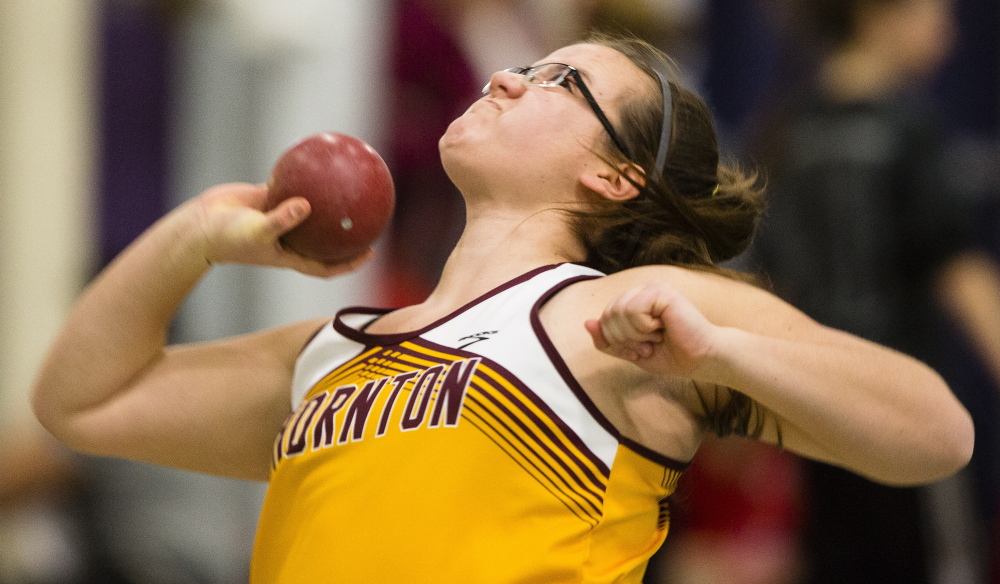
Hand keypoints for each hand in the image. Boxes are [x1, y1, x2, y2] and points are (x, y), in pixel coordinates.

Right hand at [189, 182, 372, 276]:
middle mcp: (290, 238)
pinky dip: (302, 177)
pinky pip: (292, 186)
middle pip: (326, 238)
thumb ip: (282, 220)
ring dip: (328, 200)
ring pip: (311, 209)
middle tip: (370, 216)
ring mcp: (281, 218)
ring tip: (350, 182)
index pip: (327, 265)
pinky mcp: (270, 199)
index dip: (350, 263)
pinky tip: (316, 160)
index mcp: (291, 255)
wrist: (201, 225)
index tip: (370, 253)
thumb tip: (306, 205)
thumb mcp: (257, 231)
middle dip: (347, 231)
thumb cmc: (228, 237)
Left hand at [584, 280, 718, 378]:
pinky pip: (633, 309)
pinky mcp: (660, 291)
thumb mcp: (630, 352)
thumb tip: (586, 323)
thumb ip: (607, 340)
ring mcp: (650, 289)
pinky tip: (662, 327)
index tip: (642, 348)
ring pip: (618, 312)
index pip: (603, 320)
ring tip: (657, 336)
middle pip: (607, 315)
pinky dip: (644, 326)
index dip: (618, 342)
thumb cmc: (672, 356)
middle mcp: (640, 292)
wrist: (702, 360)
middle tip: (650, 343)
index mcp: (632, 303)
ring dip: (636, 334)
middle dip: (626, 339)